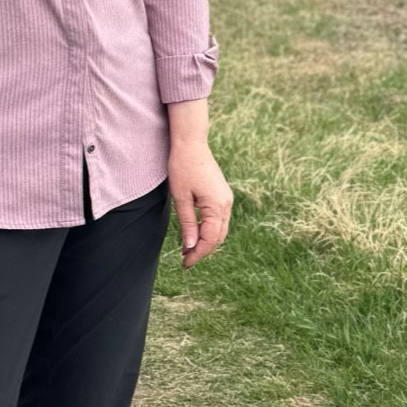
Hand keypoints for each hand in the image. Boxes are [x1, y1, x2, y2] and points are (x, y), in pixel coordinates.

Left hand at [168, 138, 232, 267]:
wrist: (191, 143)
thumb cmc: (182, 167)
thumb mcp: (181, 198)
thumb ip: (187, 223)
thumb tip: (190, 247)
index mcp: (217, 206)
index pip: (210, 239)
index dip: (198, 254)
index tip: (185, 263)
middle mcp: (226, 204)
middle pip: (218, 237)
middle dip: (203, 250)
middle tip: (185, 260)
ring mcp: (226, 199)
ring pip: (219, 230)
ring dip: (205, 241)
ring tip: (187, 249)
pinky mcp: (222, 195)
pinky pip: (218, 220)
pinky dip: (208, 230)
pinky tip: (194, 233)